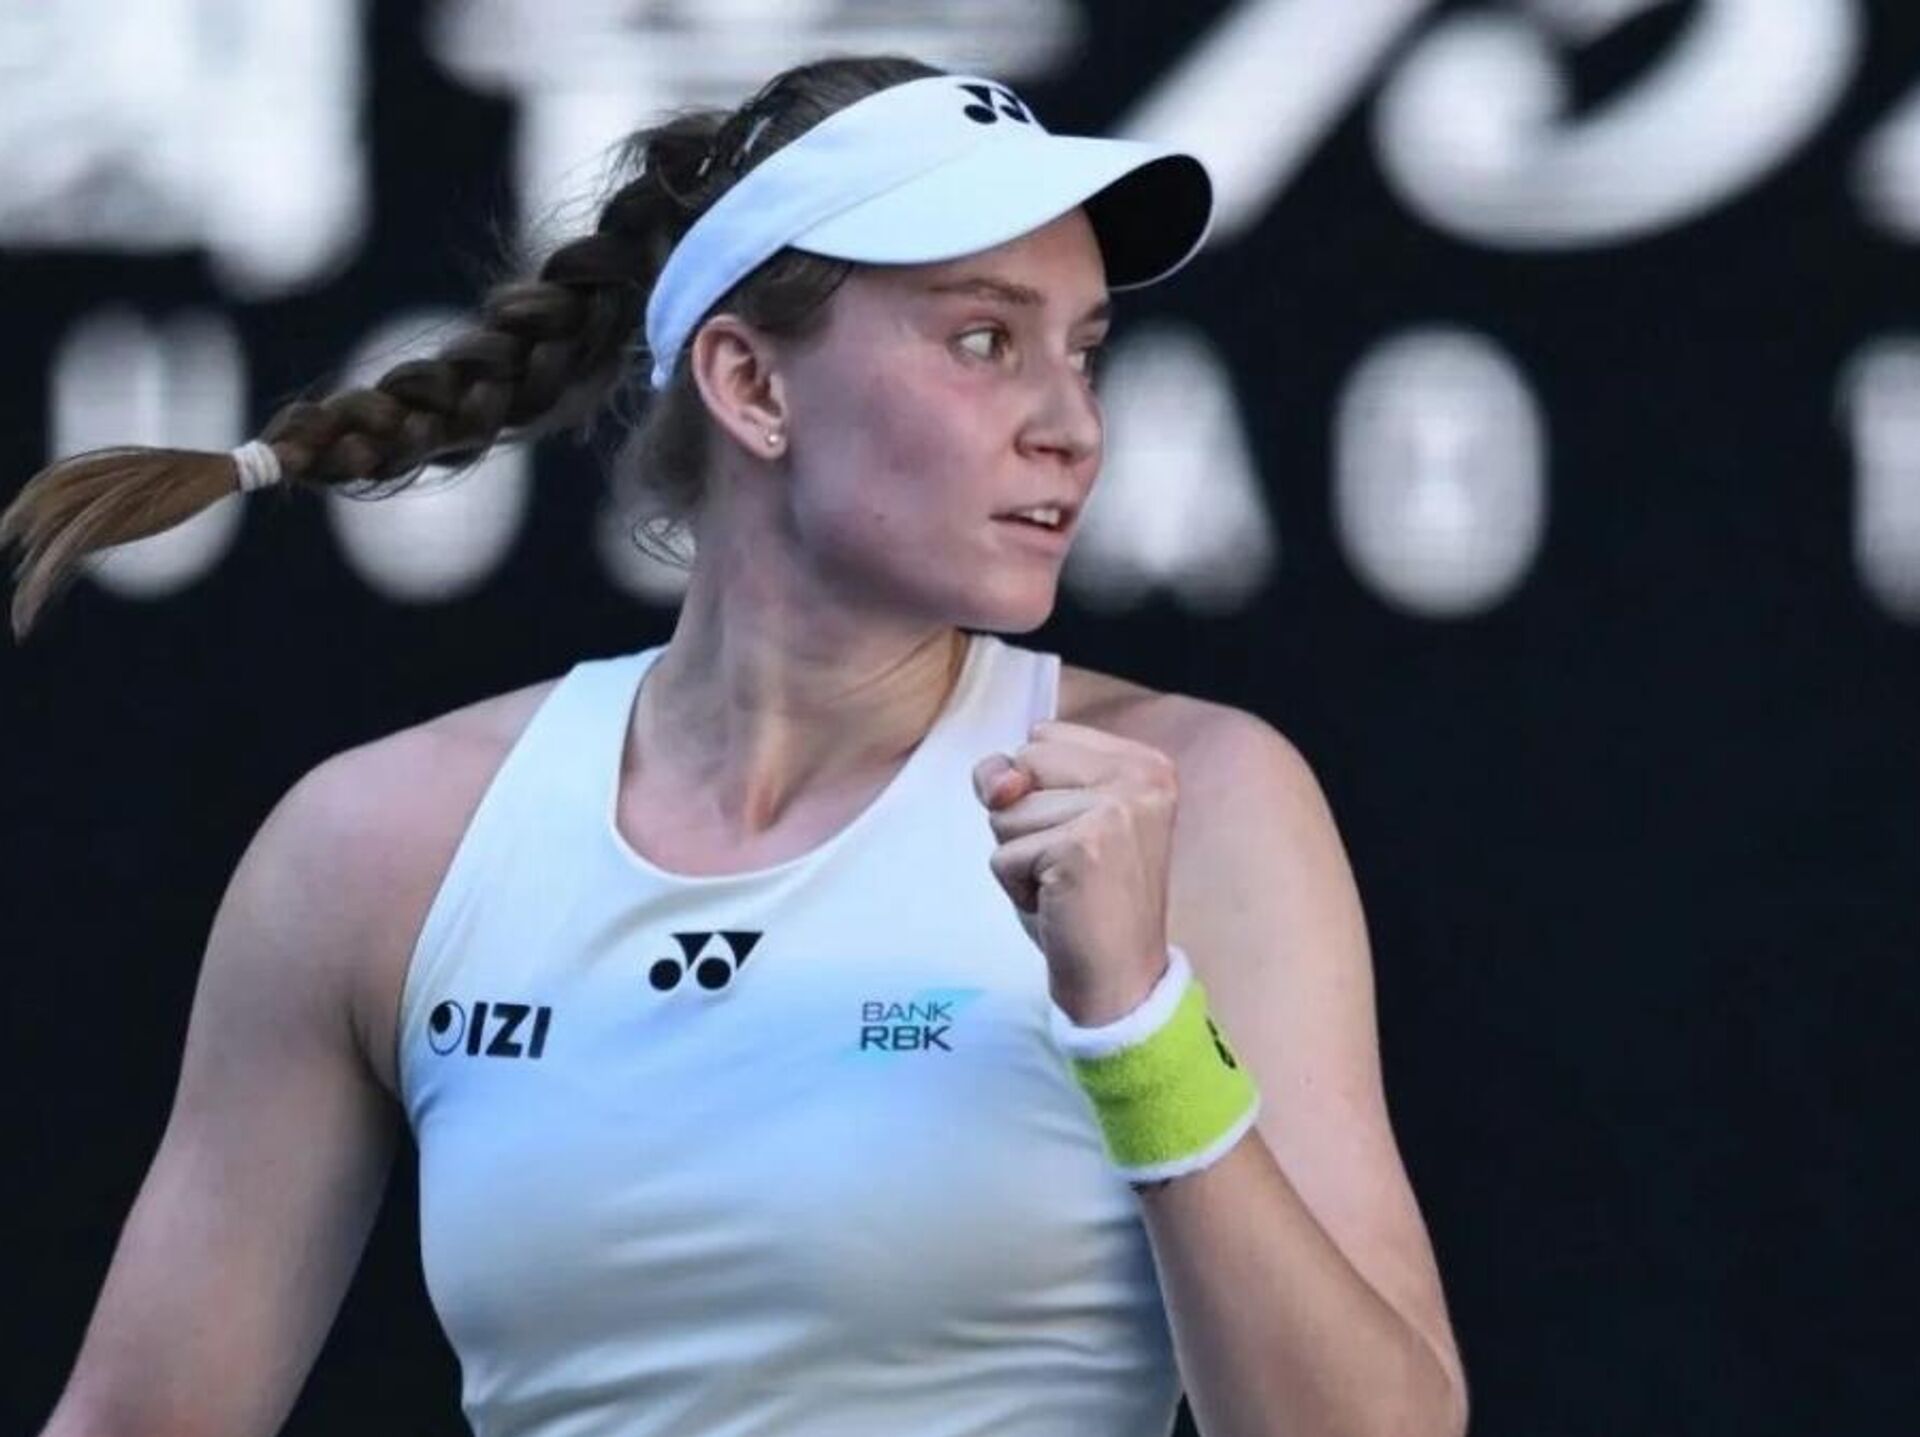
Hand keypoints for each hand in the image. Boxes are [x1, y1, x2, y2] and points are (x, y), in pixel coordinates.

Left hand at [972, 720, 1178, 1024]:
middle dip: (1026, 822)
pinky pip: (1003, 855)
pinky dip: (1017, 888)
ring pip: (1006, 812)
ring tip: (1065, 885)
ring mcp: (1116, 809)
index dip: (1036, 791)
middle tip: (1071, 865)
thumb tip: (999, 780)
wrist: (1122, 979)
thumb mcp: (1051, 820)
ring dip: (1020, 858)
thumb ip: (1015, 778)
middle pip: (1021, 765)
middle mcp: (1139, 777)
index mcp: (1143, 763)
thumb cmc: (1087, 902)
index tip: (1080, 837)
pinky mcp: (1083, 847)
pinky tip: (1059, 904)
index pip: (1041, 738)